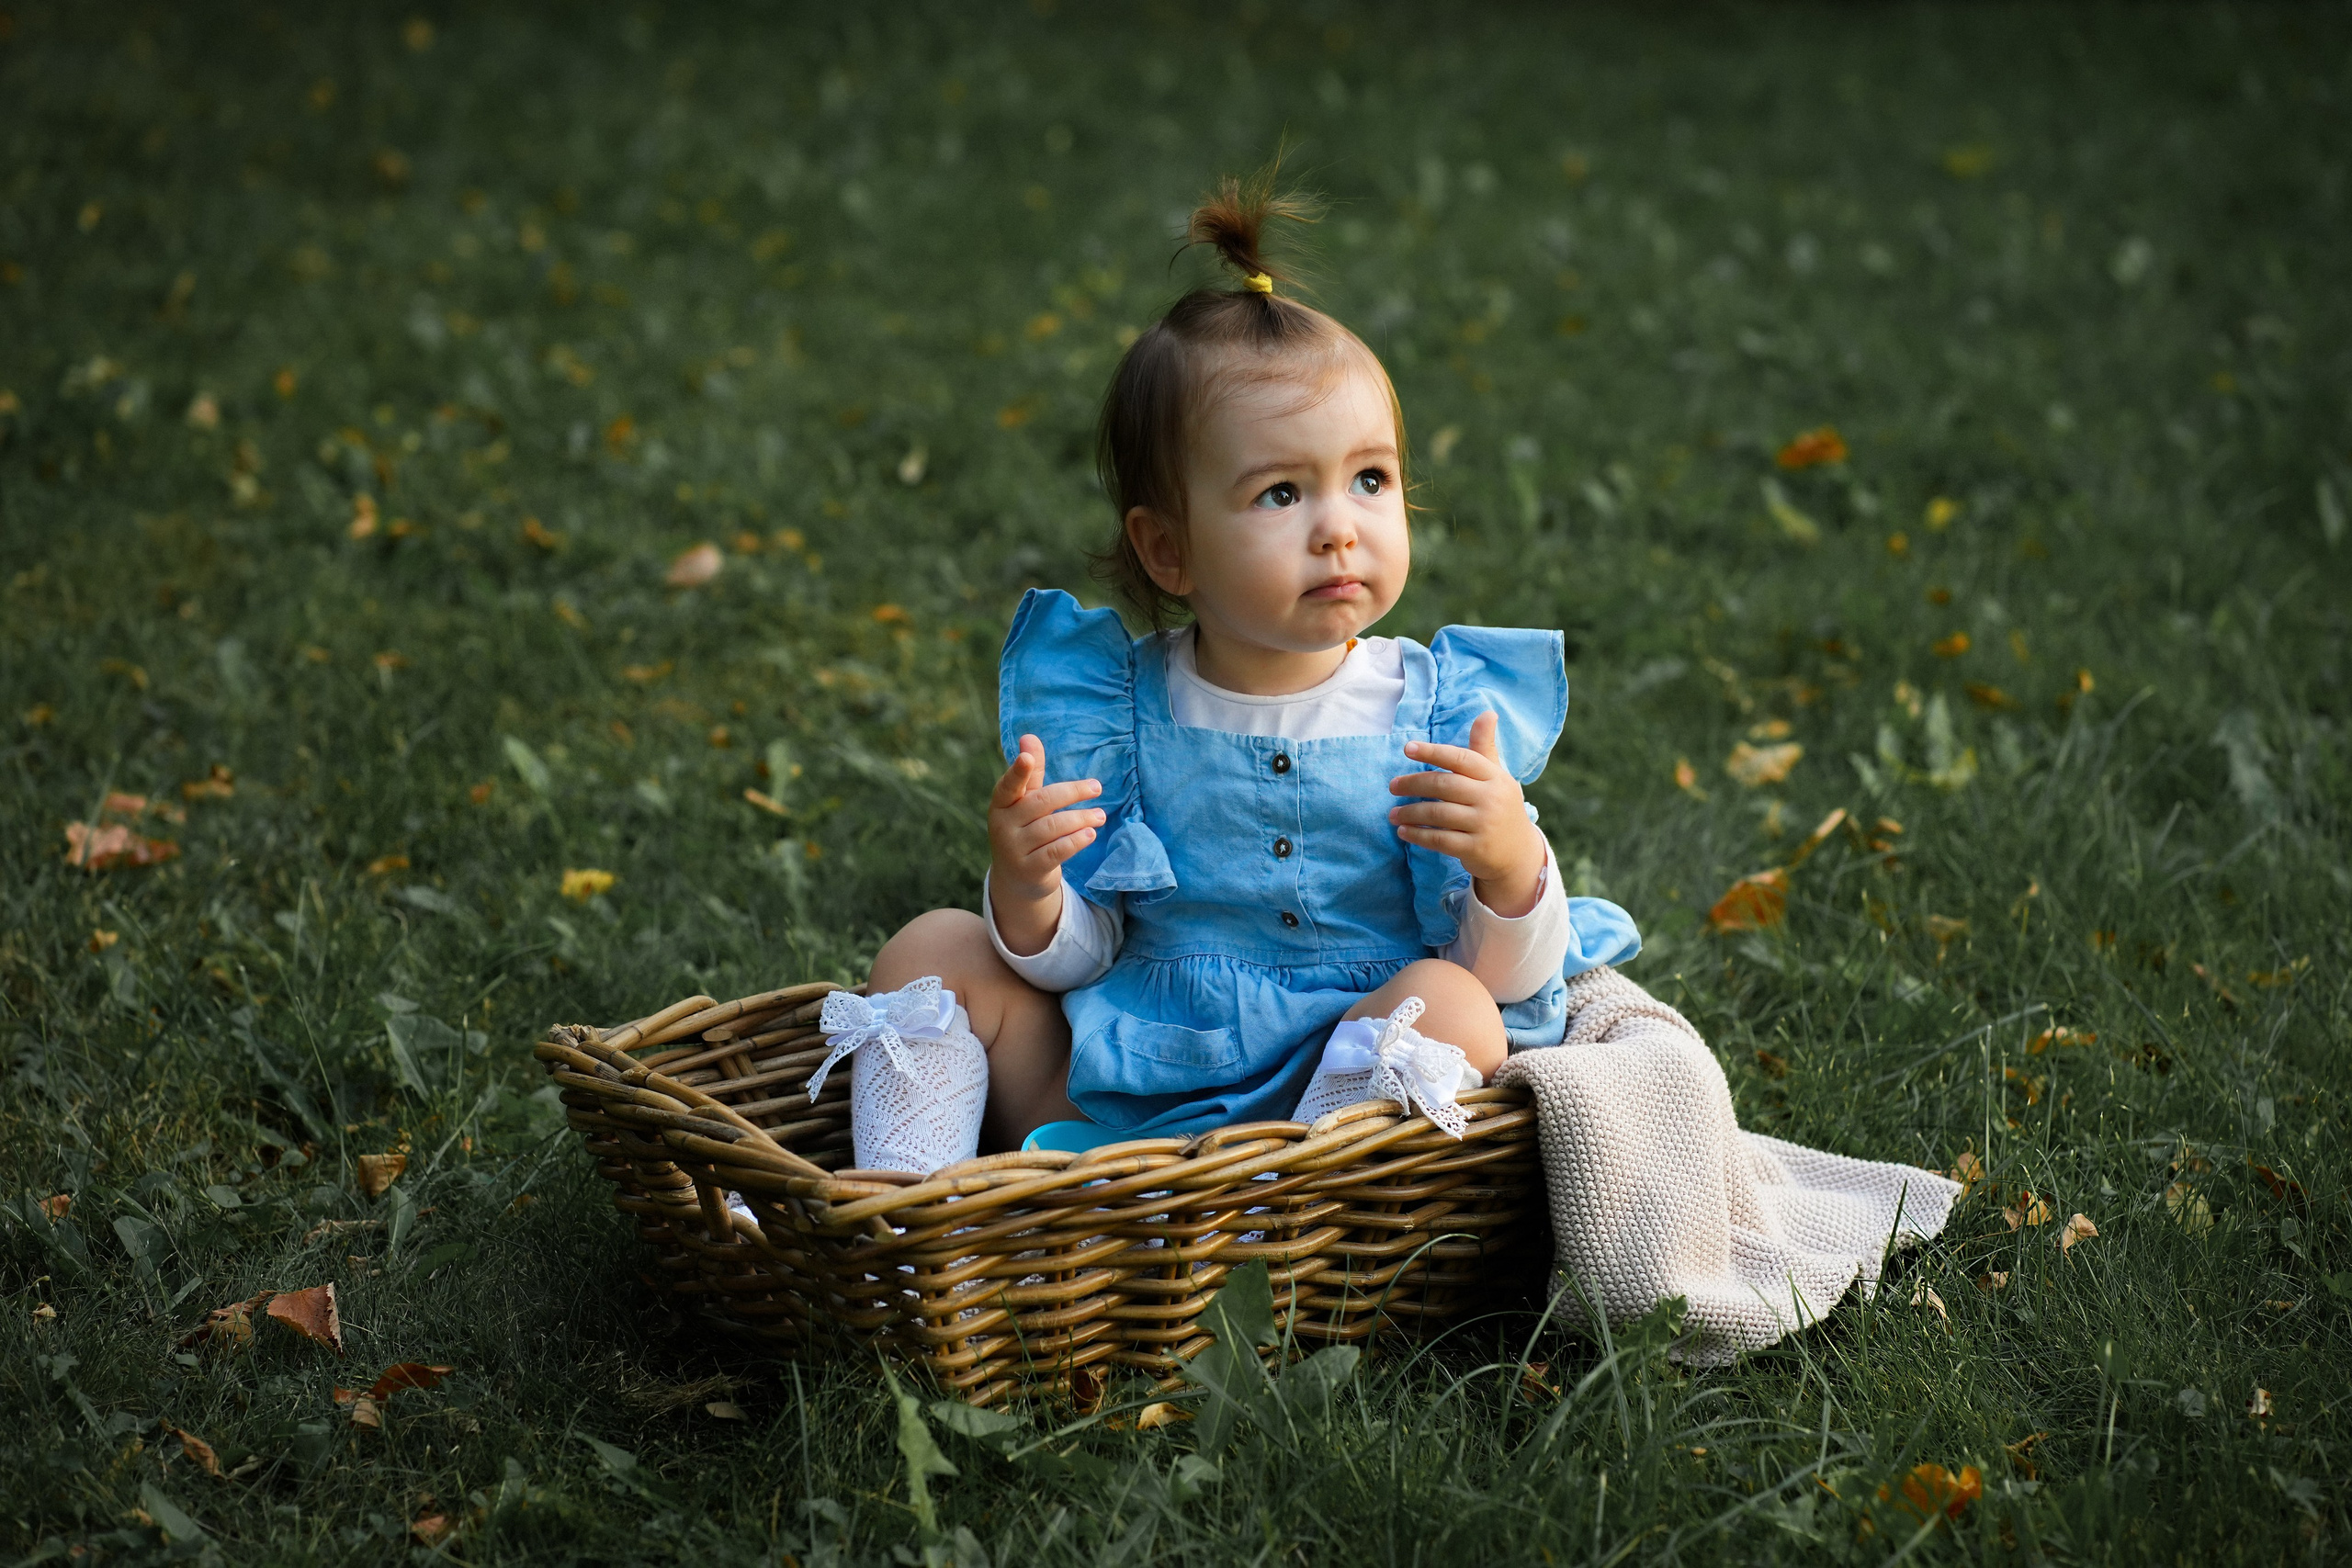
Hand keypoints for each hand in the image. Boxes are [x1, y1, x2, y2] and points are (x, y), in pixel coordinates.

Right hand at [988, 735, 1103, 953]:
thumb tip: (1029, 736)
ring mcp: (1014, 849)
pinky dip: (1076, 841)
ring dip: (1080, 818)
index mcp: (1001, 804)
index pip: (1009, 785)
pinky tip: (1090, 834)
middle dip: (1072, 793)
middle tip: (1097, 787)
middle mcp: (1003, 826)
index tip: (1028, 757)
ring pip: (1052, 827)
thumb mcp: (1025, 802)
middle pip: (1042, 803)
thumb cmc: (1025, 829)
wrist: (1016, 878)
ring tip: (1100, 815)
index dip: (1018, 771)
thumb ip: (1031, 773)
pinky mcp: (1030, 869)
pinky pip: (1057, 851)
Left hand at [1388, 711, 1545, 917]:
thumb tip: (1488, 712)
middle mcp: (1491, 798)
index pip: (1461, 758)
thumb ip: (1484, 748)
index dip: (1433, 752)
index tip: (1407, 749)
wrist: (1518, 853)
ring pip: (1438, 813)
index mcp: (1494, 777)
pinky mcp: (1475, 848)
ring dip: (1410, 813)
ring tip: (1393, 813)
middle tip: (1393, 786)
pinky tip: (1403, 832)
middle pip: (1444, 785)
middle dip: (1413, 784)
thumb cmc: (1500, 807)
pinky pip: (1439, 839)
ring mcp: (1484, 824)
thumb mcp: (1496, 777)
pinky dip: (1418, 835)